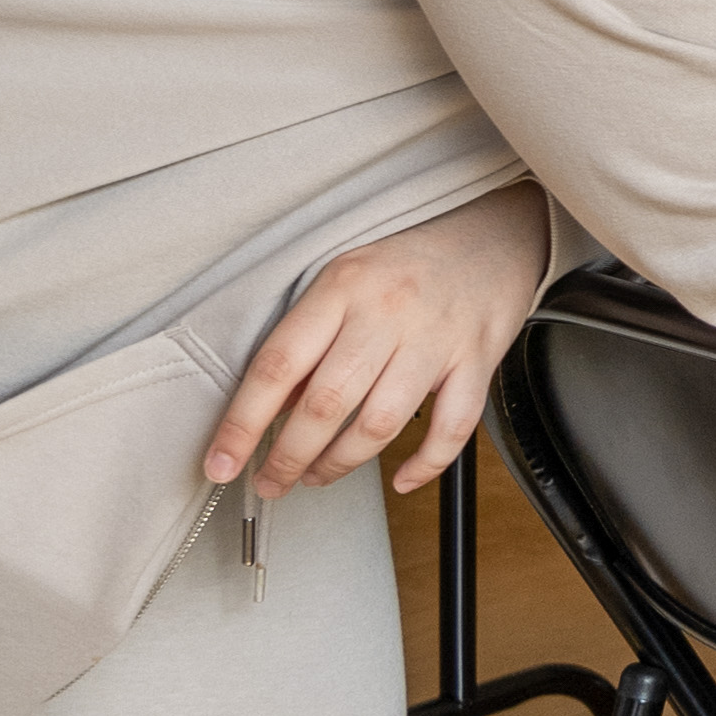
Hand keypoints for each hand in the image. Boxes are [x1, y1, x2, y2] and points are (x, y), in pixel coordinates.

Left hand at [207, 182, 551, 498]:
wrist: (495, 234)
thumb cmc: (410, 263)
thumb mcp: (344, 280)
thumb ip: (309, 338)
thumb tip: (277, 408)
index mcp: (343, 287)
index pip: (278, 366)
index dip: (242, 424)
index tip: (221, 463)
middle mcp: (388, 312)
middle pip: (326, 403)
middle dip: (289, 457)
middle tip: (271, 482)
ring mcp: (436, 338)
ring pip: (381, 423)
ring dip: (341, 464)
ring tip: (319, 476)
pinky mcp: (477, 359)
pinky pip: (453, 427)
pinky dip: (425, 464)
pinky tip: (402, 478)